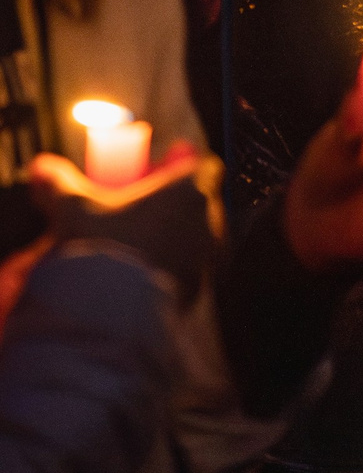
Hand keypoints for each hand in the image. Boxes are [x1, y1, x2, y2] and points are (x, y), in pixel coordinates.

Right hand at [26, 148, 217, 304]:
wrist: (114, 307)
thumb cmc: (103, 248)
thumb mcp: (73, 210)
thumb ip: (58, 185)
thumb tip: (42, 168)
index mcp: (187, 191)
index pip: (206, 165)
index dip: (184, 166)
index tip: (162, 173)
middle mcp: (209, 220)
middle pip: (200, 203)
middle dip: (176, 205)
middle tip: (144, 213)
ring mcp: (208, 255)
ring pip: (199, 237)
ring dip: (177, 238)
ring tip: (142, 247)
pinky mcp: (202, 286)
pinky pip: (193, 270)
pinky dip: (175, 269)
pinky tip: (146, 275)